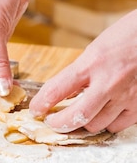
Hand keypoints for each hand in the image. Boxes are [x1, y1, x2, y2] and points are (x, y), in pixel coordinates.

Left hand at [29, 10, 136, 132]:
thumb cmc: (128, 36)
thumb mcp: (96, 49)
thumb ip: (81, 71)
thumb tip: (66, 92)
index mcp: (91, 63)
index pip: (56, 90)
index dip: (40, 104)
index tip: (35, 109)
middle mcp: (109, 82)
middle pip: (76, 116)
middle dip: (58, 123)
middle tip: (52, 122)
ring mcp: (127, 96)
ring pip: (96, 125)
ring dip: (83, 124)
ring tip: (76, 117)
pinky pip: (118, 126)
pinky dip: (107, 124)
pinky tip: (102, 116)